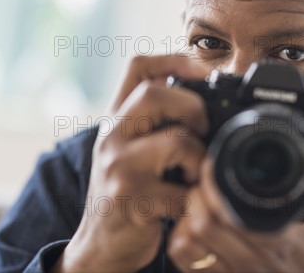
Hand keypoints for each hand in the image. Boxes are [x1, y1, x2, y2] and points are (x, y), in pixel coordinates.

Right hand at [53, 55, 209, 271]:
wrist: (100, 244)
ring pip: (176, 141)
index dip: (174, 58)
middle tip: (203, 130)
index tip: (203, 70)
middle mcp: (111, 136)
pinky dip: (195, 199)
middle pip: (155, 93)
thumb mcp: (129, 148)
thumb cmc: (125, 191)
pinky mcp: (131, 200)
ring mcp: (118, 167)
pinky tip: (187, 204)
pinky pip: (182, 190)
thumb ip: (153, 121)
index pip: (138, 67)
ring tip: (194, 175)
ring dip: (199, 159)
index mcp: (115, 118)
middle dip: (193, 107)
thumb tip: (202, 93)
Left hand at [168, 149, 303, 271]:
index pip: (229, 214)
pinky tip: (192, 225)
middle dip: (197, 195)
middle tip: (202, 181)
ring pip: (189, 241)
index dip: (213, 186)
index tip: (212, 165)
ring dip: (186, 215)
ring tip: (196, 201)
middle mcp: (253, 266)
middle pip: (203, 224)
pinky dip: (181, 237)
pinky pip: (185, 259)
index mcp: (281, 248)